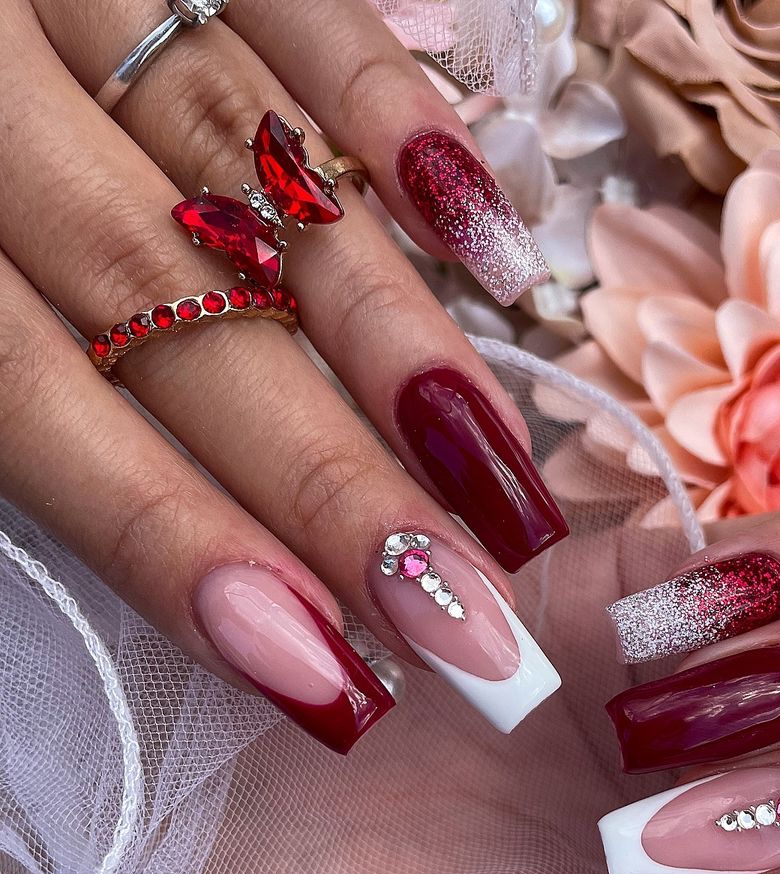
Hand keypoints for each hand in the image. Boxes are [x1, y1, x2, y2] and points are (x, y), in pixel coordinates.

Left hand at [0, 0, 563, 751]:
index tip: (321, 672)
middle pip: (175, 310)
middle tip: (458, 616)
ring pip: (260, 186)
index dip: (176, 543)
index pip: (30, 397)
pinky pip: (306, 10)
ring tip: (503, 482)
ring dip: (394, 344)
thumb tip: (232, 573)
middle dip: (327, 481)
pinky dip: (404, 123)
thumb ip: (24, 408)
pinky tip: (494, 245)